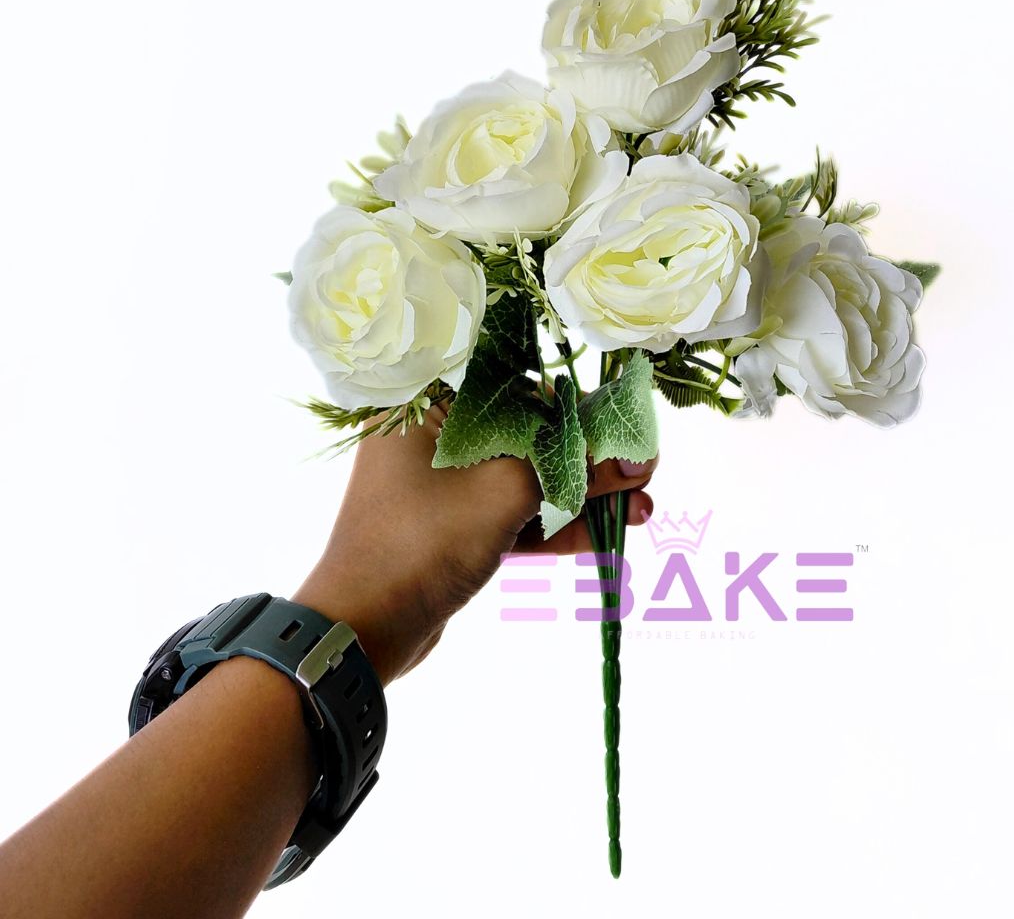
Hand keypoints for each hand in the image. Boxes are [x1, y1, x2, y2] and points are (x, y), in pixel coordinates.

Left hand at [293, 401, 656, 683]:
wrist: (360, 634)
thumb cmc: (421, 546)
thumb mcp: (504, 495)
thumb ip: (571, 468)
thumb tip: (635, 453)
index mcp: (427, 406)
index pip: (517, 387)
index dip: (580, 407)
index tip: (628, 426)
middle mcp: (433, 437)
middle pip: (529, 436)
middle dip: (591, 459)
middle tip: (645, 472)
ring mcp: (443, 486)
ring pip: (526, 479)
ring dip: (582, 497)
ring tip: (643, 508)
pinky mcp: (454, 527)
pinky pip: (512, 513)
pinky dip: (555, 525)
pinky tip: (607, 534)